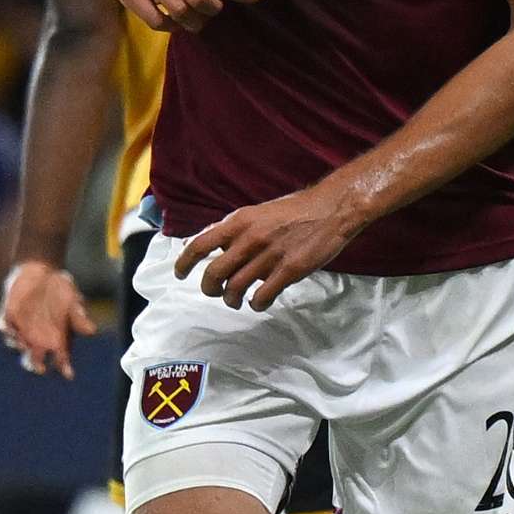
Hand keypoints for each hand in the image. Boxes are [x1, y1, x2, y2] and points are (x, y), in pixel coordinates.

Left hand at [0, 258, 95, 375]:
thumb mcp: (73, 301)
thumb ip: (78, 317)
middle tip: (39, 366)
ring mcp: (22, 329)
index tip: (68, 373)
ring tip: (23, 341)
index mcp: (56, 338)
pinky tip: (7, 326)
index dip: (64, 368)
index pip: (61, 359)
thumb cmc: (61, 289)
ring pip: (17, 343)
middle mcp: (38, 338)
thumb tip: (91, 330)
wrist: (40, 272)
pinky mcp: (8, 316)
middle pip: (34, 360)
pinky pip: (4, 325)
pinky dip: (5, 327)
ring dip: (19, 344)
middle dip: (35, 365)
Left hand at [174, 185, 367, 311]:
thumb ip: (236, 229)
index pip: (200, 245)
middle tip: (213, 293)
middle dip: (209, 289)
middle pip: (214, 274)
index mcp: (239, 222)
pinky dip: (256, 304)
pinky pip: (263, 296)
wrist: (332, 208)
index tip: (181, 274)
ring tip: (236, 301)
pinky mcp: (290, 270)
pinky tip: (259, 302)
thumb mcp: (258, 212)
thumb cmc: (295, 209)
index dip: (185, 263)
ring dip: (231, 300)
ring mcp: (270, 256)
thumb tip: (214, 244)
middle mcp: (250, 239)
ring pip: (236, 288)